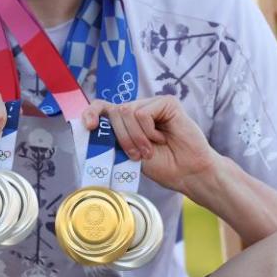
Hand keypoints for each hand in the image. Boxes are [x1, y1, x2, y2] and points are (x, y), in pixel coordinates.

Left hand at [82, 96, 217, 196]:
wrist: (188, 173)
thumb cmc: (163, 166)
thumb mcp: (130, 154)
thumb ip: (114, 139)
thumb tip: (93, 129)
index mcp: (127, 121)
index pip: (102, 107)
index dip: (91, 112)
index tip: (89, 127)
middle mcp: (139, 109)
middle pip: (114, 112)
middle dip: (123, 138)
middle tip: (139, 155)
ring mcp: (153, 104)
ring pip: (127, 111)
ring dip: (137, 137)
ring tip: (152, 148)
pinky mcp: (167, 102)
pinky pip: (143, 113)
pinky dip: (149, 131)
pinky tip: (163, 138)